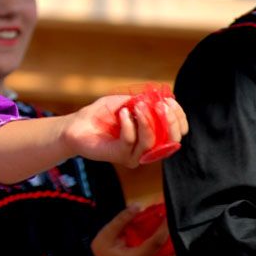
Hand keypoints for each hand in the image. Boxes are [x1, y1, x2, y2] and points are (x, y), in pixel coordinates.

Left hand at [62, 95, 187, 167]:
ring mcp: (135, 154)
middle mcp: (148, 148)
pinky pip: (130, 141)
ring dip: (146, 121)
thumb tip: (159, 98)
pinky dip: (128, 124)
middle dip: (169, 122)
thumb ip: (143, 101)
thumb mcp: (124, 102)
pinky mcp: (121, 156)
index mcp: (153, 135)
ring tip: (137, 106)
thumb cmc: (101, 114)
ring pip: (150, 142)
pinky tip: (121, 113)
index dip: (178, 117)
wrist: (76, 125)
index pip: (177, 132)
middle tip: (160, 105)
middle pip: (171, 141)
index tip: (169, 102)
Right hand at [92, 205, 178, 255]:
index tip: (168, 216)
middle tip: (178, 230)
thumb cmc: (100, 253)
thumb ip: (122, 219)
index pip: (157, 242)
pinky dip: (168, 253)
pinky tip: (165, 241)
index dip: (164, 227)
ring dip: (175, 250)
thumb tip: (137, 206)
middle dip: (178, 245)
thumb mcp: (107, 233)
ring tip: (174, 234)